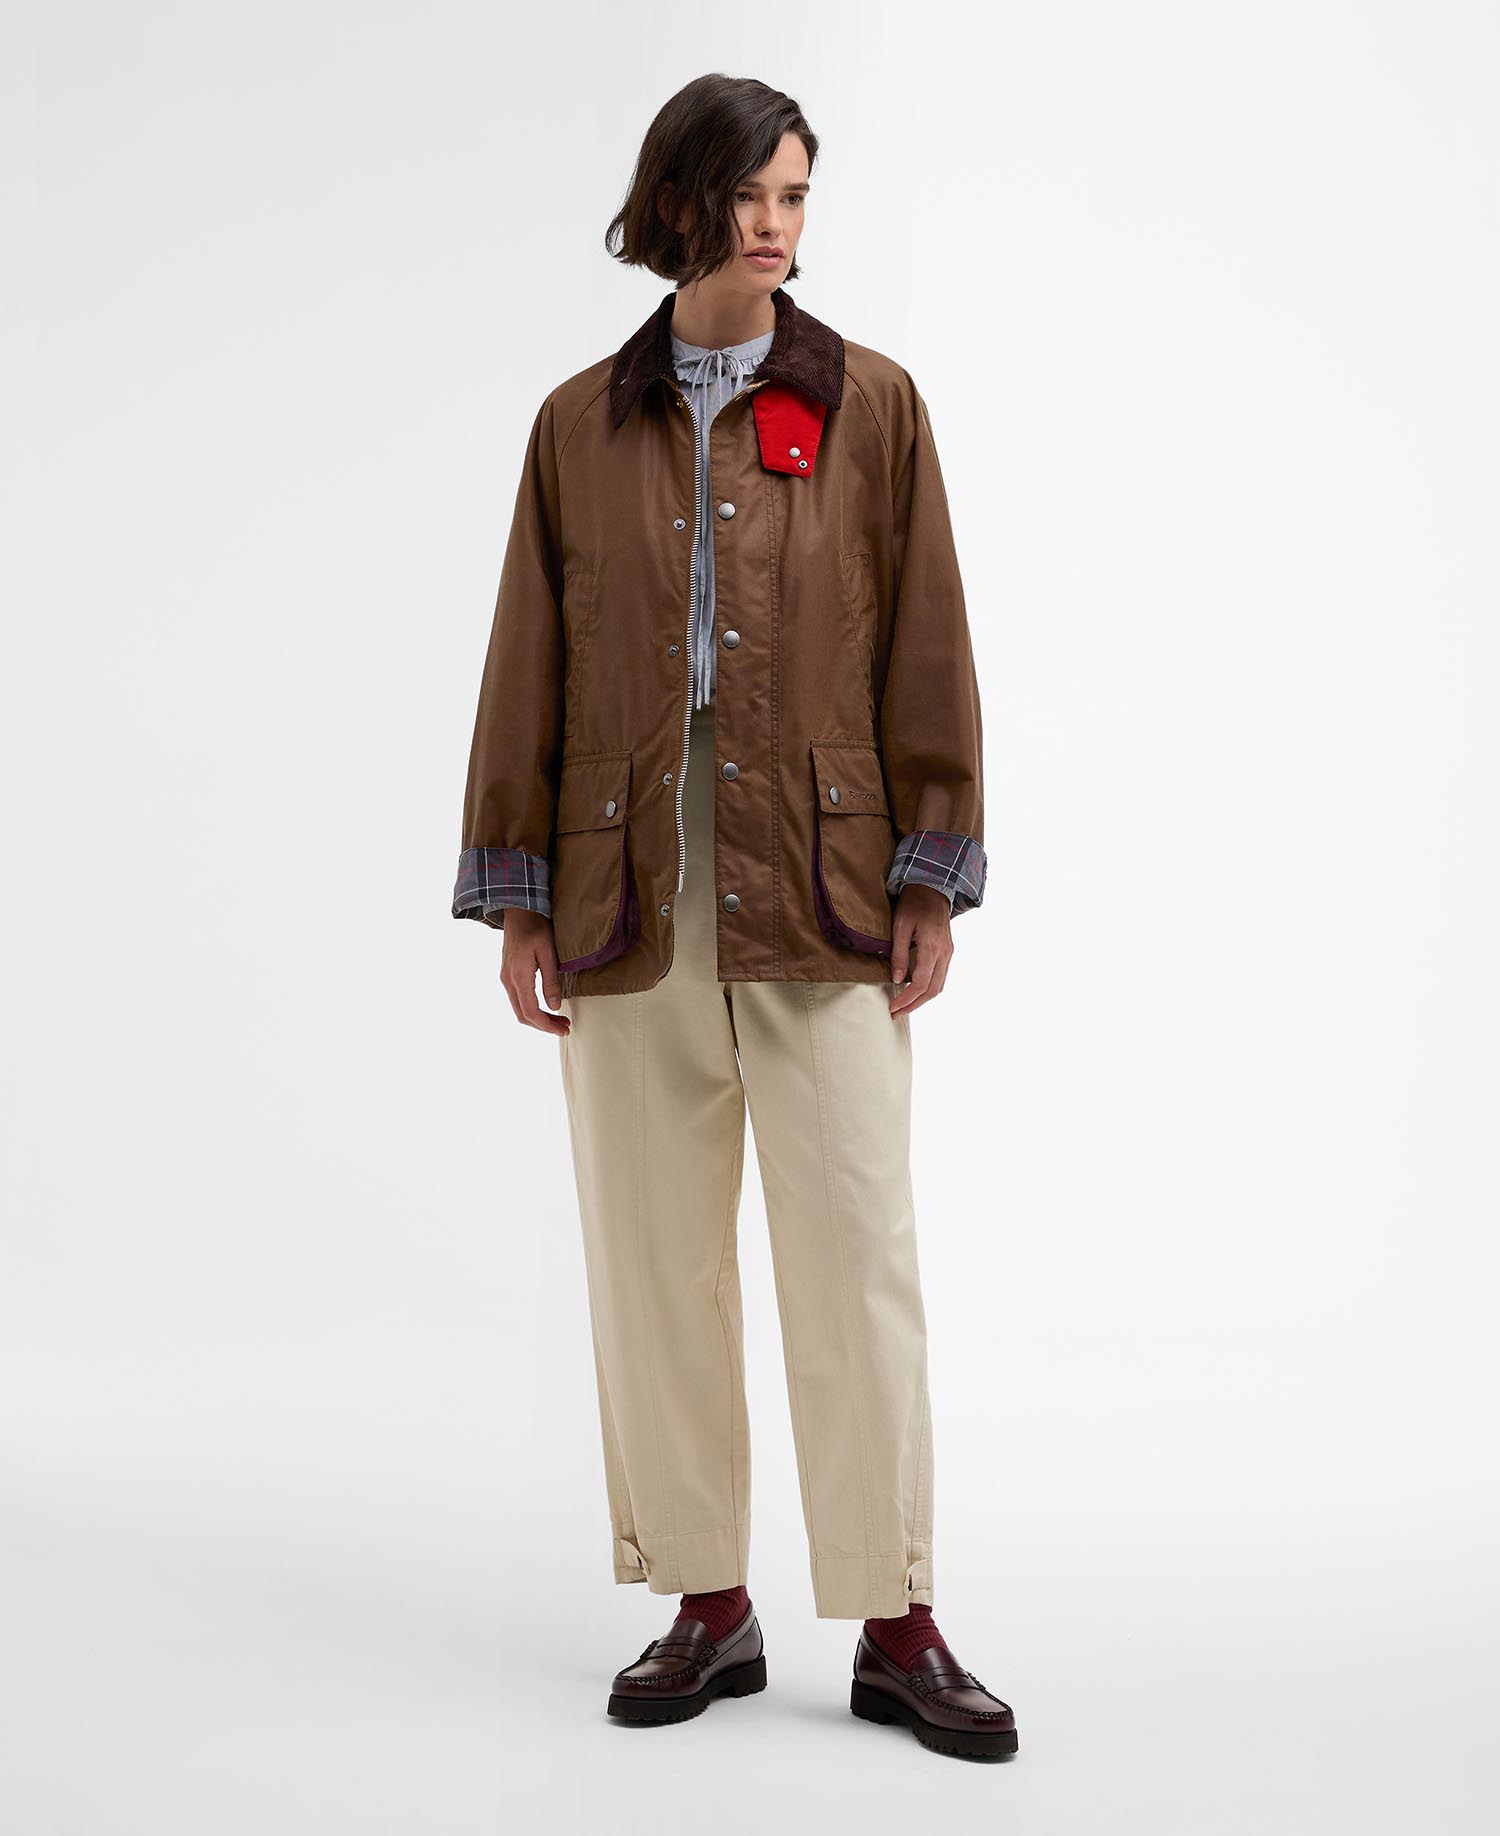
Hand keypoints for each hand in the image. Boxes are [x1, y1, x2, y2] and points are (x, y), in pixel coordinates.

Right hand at [500, 911, 570, 1034]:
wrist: (518, 911)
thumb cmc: (535, 927)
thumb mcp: (548, 953)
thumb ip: (551, 981)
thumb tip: (555, 1006)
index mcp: (518, 976)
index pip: (531, 1012)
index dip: (547, 1025)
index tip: (563, 1029)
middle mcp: (508, 980)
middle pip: (523, 1015)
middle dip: (544, 1025)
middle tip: (564, 1027)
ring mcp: (505, 977)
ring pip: (519, 1009)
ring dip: (538, 1018)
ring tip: (558, 1019)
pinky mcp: (507, 974)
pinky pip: (517, 999)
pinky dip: (531, 1008)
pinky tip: (545, 1007)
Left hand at [887, 884, 952, 1015]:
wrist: (932, 888)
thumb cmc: (914, 903)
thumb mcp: (900, 926)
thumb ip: (899, 953)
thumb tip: (897, 979)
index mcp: (932, 946)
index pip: (922, 982)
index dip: (907, 999)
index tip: (893, 1007)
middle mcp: (944, 953)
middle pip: (933, 990)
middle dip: (914, 1005)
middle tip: (896, 1012)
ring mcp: (948, 952)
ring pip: (939, 986)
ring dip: (921, 999)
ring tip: (903, 1005)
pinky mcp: (947, 951)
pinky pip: (940, 976)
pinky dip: (927, 988)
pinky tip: (913, 990)